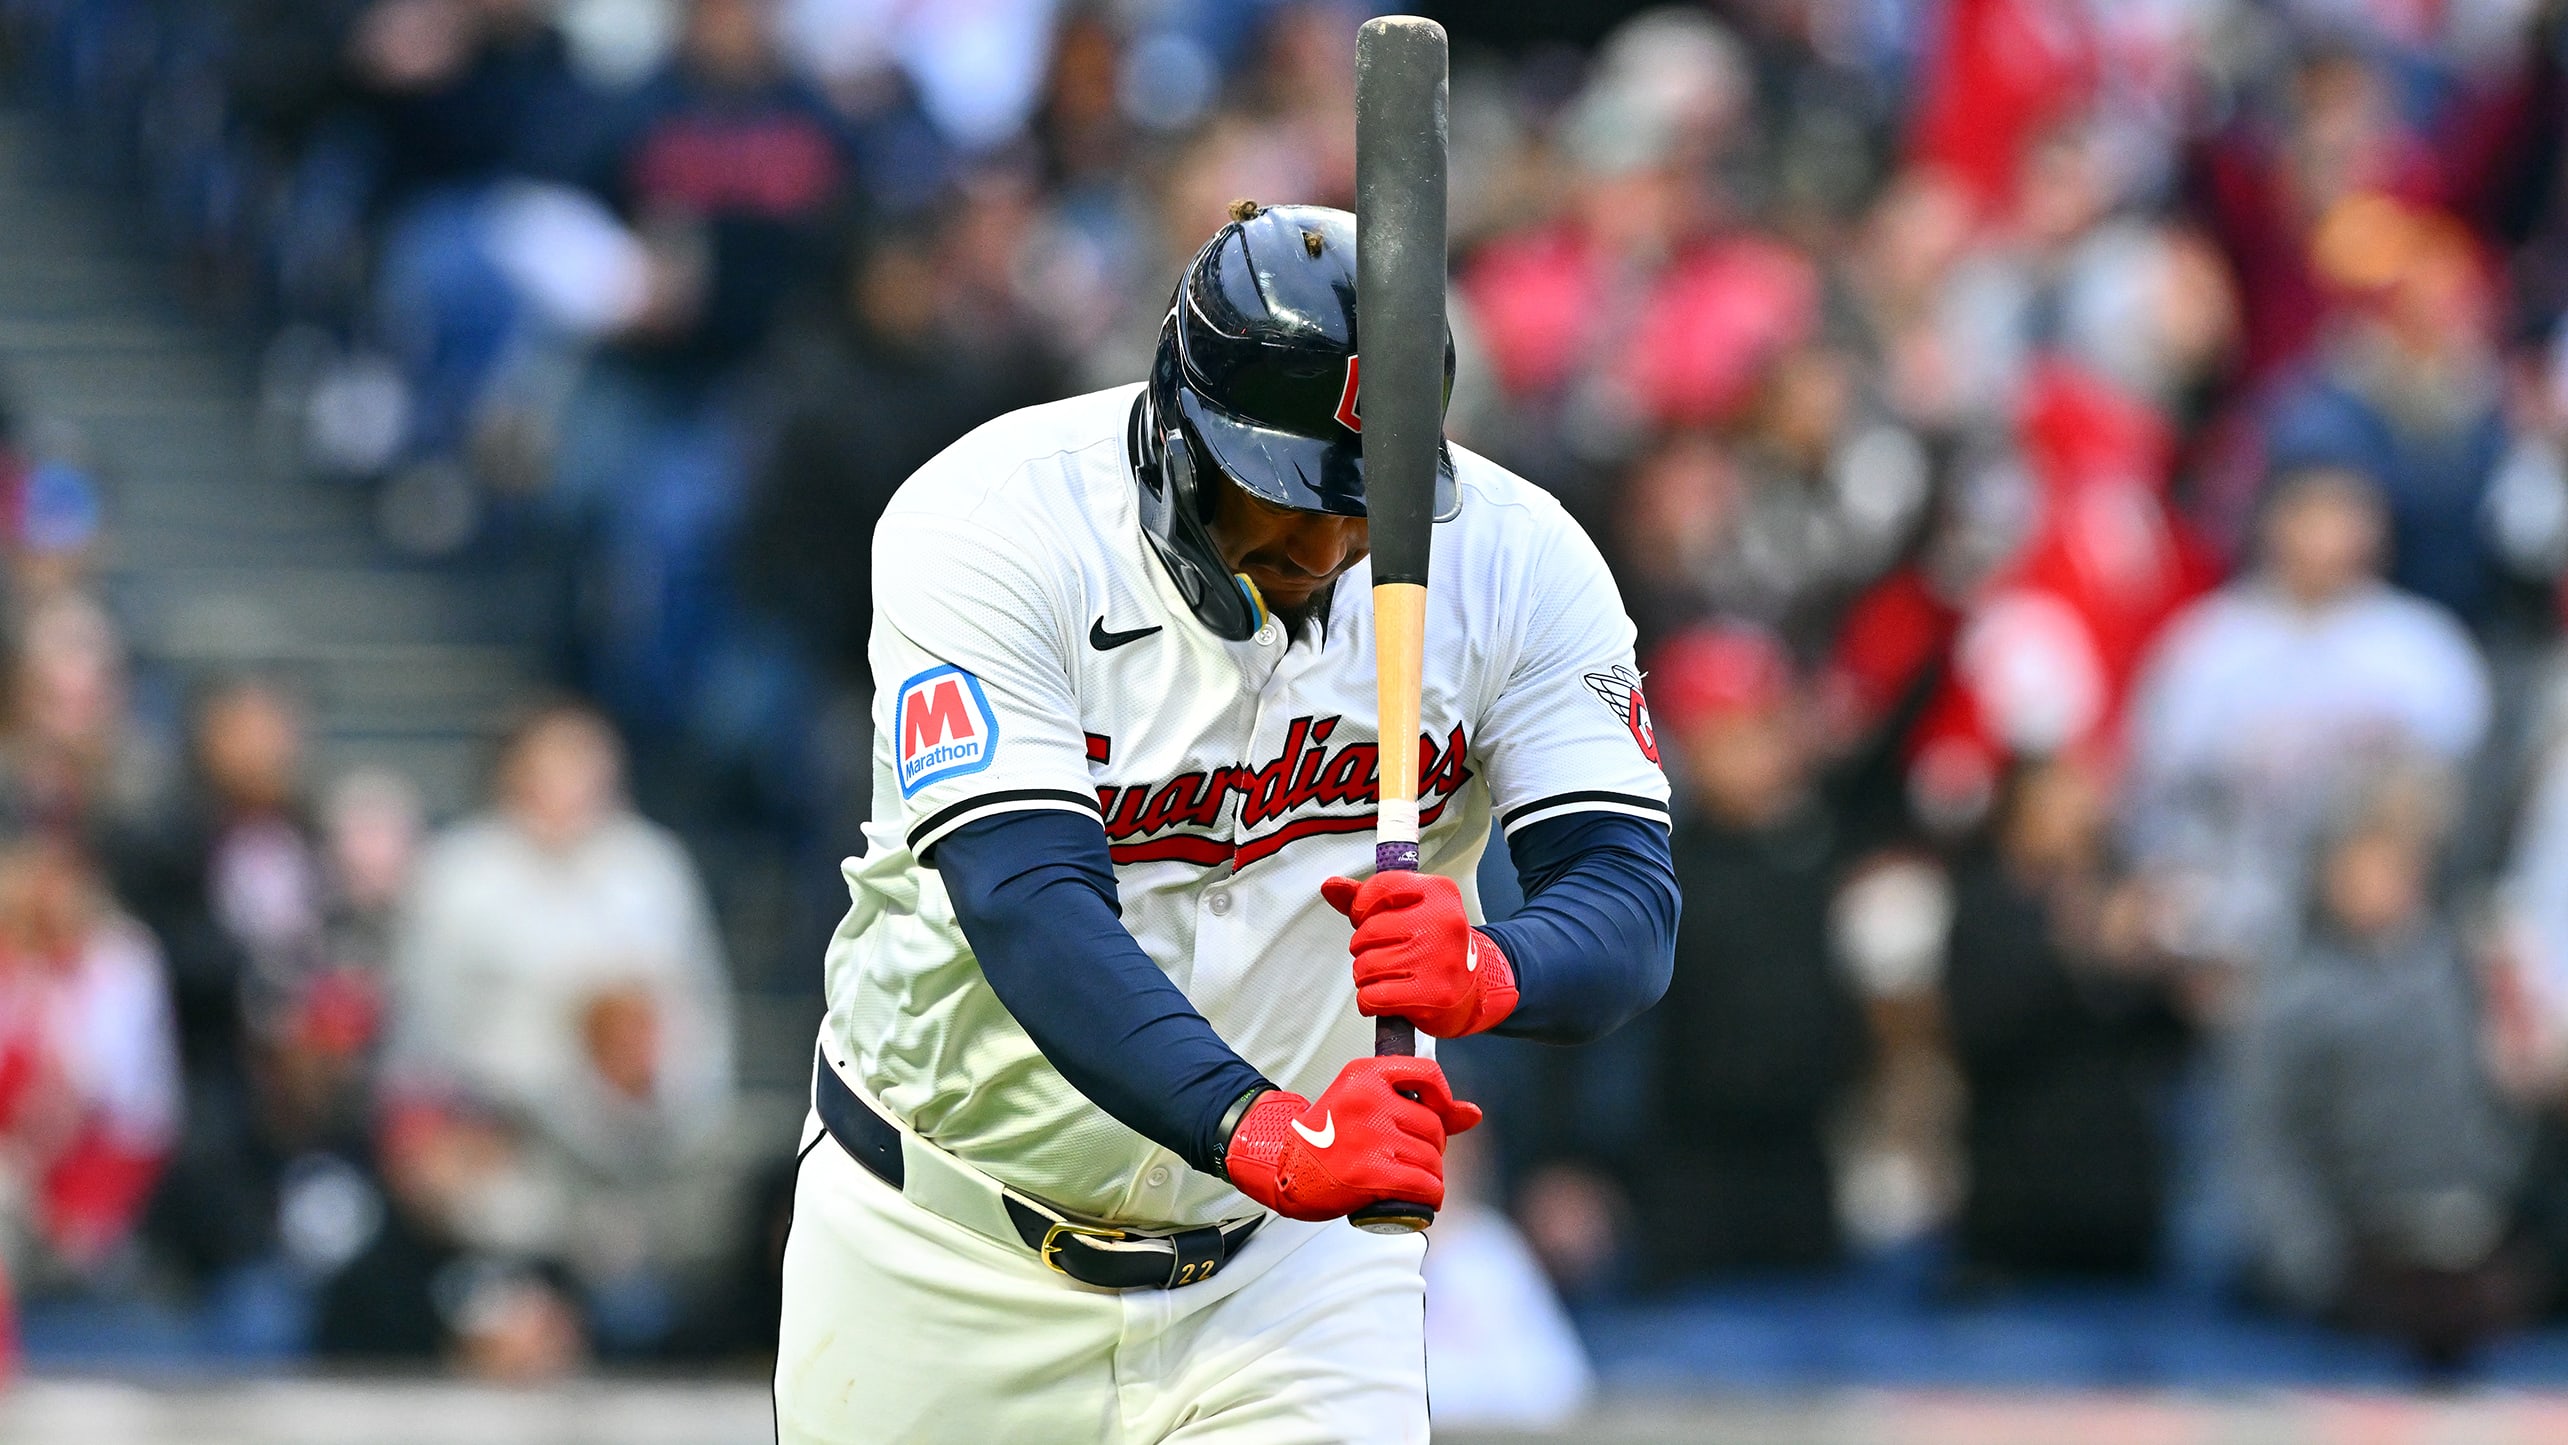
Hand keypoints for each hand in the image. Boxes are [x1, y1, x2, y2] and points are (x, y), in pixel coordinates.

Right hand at [1221, 1057, 1482, 1220]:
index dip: (1444, 1098)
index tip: (1440, 1115)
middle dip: (1433, 1149)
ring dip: (1431, 1177)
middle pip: (1434, 1126)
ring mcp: (1369, 1137)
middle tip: (1413, 1160)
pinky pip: (1424, 1185)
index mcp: (1365, 1074)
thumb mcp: (1365, 1104)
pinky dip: (1430, 1197)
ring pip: (1432, 1159)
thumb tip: (1473, 1114)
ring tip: (1413, 1182)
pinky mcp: (1370, 1173)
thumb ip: (1419, 1104)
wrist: (1283, 1166)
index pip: (1427, 1073)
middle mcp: (1369, 1100)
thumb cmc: (1327, 1136)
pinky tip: (1422, 1200)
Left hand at [1322, 871, 1517, 1037]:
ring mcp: (1439, 960)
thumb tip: (1331, 886)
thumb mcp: (1408, 913)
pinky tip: (1388, 996)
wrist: (1473, 992)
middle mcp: (1443, 922)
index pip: (1379, 888)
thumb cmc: (1435, 950)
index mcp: (1439, 893)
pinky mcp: (1433, 994)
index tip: (1368, 918)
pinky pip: (1372, 997)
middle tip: (1387, 954)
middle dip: (1365, 948)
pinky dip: (1370, 1001)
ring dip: (1367, 977)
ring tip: (1390, 976)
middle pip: (1368, 932)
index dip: (1362, 908)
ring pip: (1366, 966)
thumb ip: (1367, 899)